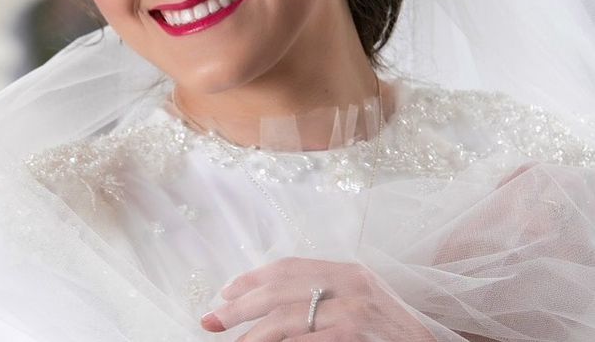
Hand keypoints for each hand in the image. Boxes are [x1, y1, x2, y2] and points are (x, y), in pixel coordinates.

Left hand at [201, 257, 436, 340]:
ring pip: (288, 319)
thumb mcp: (360, 295)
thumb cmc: (389, 327)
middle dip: (241, 305)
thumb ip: (325, 290)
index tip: (226, 291)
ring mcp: (353, 310)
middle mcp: (348, 283)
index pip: (288, 266)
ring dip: (254, 334)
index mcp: (346, 269)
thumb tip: (274, 300)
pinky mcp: (355, 334)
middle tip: (212, 319)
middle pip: (280, 289)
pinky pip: (309, 341)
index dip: (253, 278)